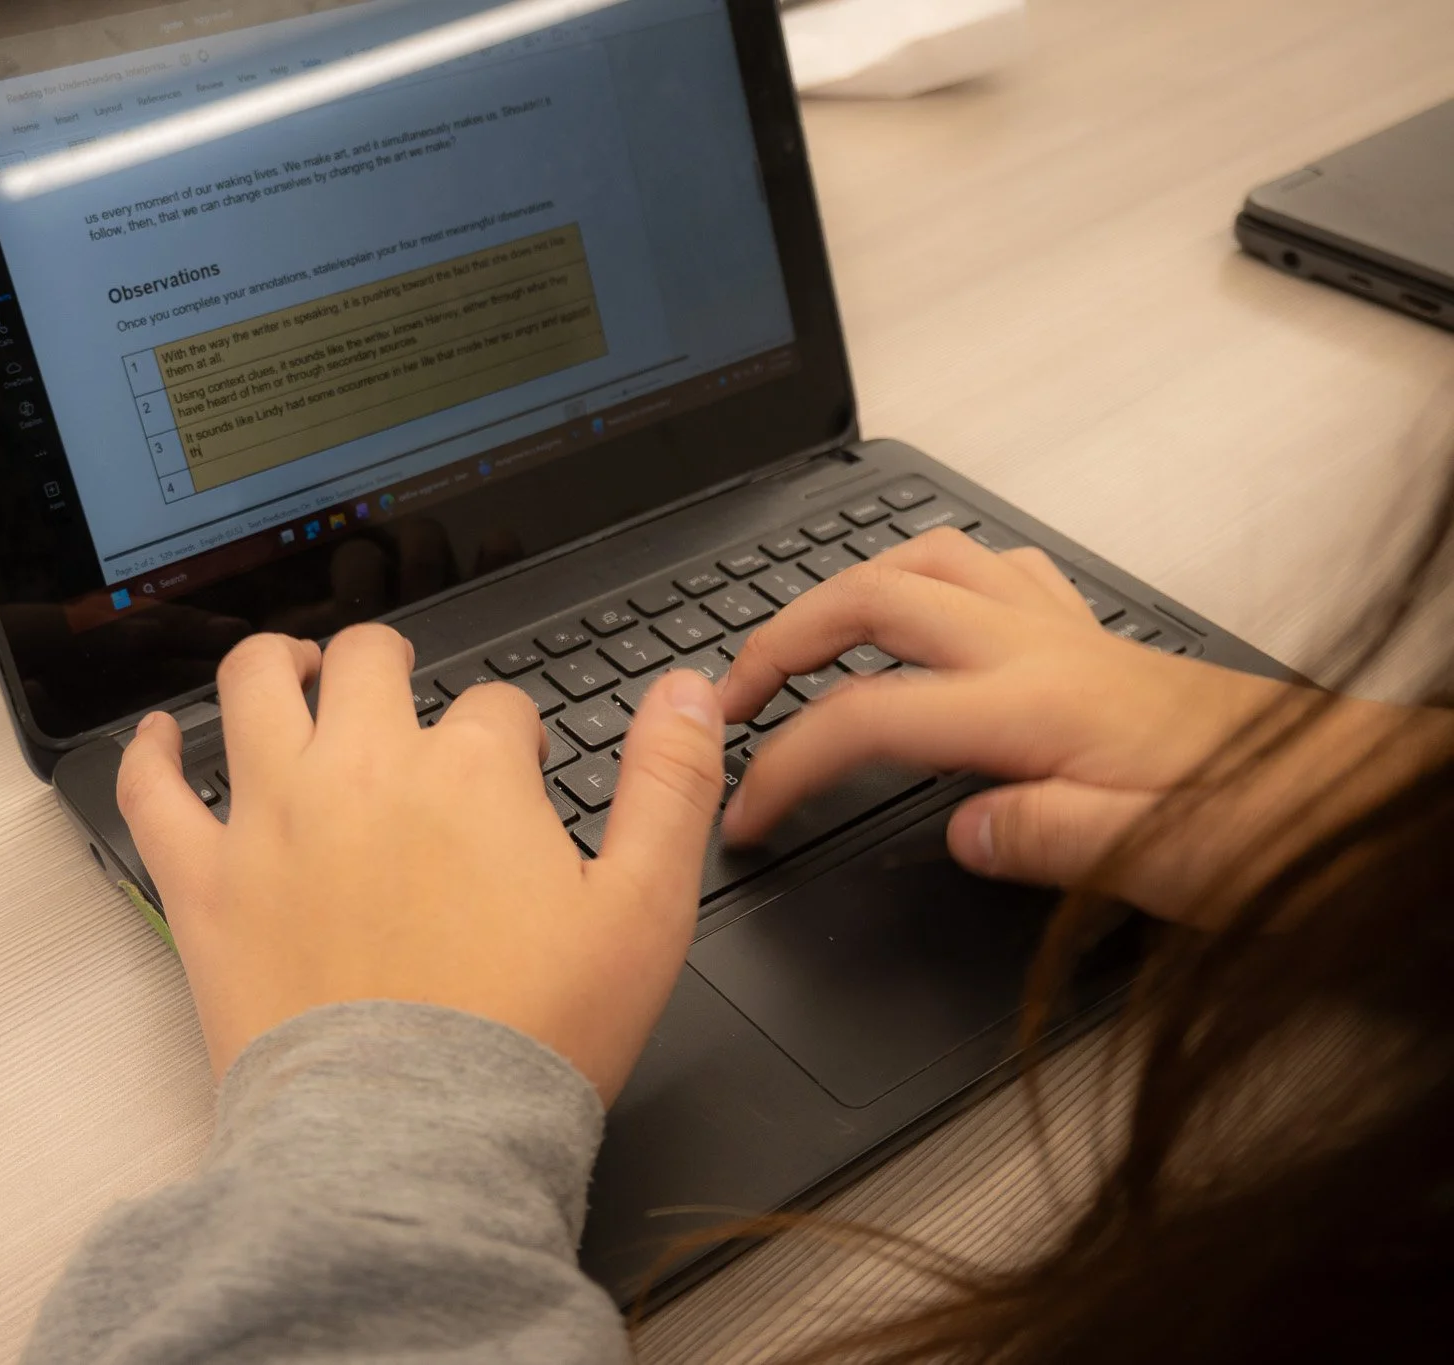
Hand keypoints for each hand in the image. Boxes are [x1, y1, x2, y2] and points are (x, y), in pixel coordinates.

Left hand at [116, 624, 728, 1100]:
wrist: (413, 1144)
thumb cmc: (527, 1038)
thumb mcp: (646, 911)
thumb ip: (670, 786)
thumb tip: (689, 691)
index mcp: (470, 770)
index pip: (495, 707)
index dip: (510, 734)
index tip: (511, 776)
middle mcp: (362, 769)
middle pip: (369, 663)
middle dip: (391, 664)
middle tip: (401, 693)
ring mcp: (272, 817)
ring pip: (255, 684)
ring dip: (278, 662)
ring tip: (293, 669)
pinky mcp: (204, 881)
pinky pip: (152, 788)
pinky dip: (149, 750)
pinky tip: (160, 738)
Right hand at [717, 529, 1294, 922]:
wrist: (1344, 791)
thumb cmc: (1262, 829)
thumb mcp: (1155, 864)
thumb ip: (1044, 839)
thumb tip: (953, 827)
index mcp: (1034, 712)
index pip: (868, 719)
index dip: (786, 765)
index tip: (746, 813)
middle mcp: (1037, 650)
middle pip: (869, 601)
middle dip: (778, 640)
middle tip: (729, 696)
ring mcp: (1060, 632)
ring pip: (922, 560)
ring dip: (841, 590)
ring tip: (797, 641)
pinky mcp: (1087, 637)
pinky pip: (991, 568)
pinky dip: (928, 576)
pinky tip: (917, 611)